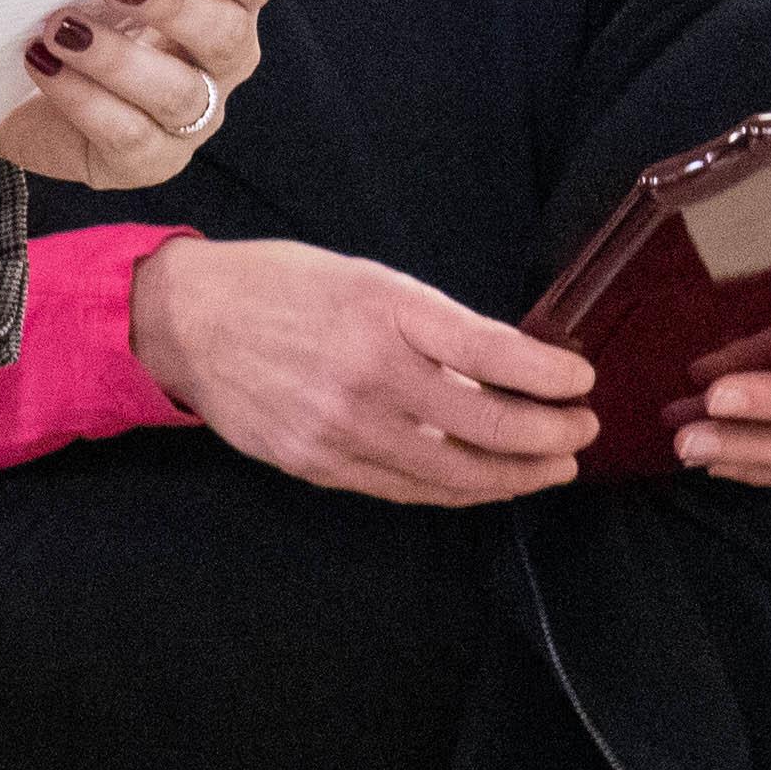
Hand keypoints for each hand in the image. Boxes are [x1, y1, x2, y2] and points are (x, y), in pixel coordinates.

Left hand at [0, 0, 276, 192]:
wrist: (17, 97)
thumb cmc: (71, 16)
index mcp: (221, 3)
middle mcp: (218, 64)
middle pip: (229, 36)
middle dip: (175, 6)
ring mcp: (189, 120)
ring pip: (179, 92)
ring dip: (120, 57)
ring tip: (62, 28)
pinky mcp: (148, 162)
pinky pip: (128, 134)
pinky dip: (83, 97)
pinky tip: (43, 65)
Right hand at [135, 235, 593, 507]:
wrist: (189, 322)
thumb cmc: (282, 286)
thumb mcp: (368, 279)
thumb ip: (435, 324)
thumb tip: (507, 364)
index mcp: (384, 312)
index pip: (493, 353)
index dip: (550, 377)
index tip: (582, 383)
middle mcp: (368, 375)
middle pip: (486, 425)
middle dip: (550, 436)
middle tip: (581, 432)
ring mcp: (342, 430)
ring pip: (454, 474)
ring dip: (516, 476)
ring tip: (551, 467)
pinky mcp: (320, 467)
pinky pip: (408, 490)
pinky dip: (457, 490)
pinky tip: (487, 482)